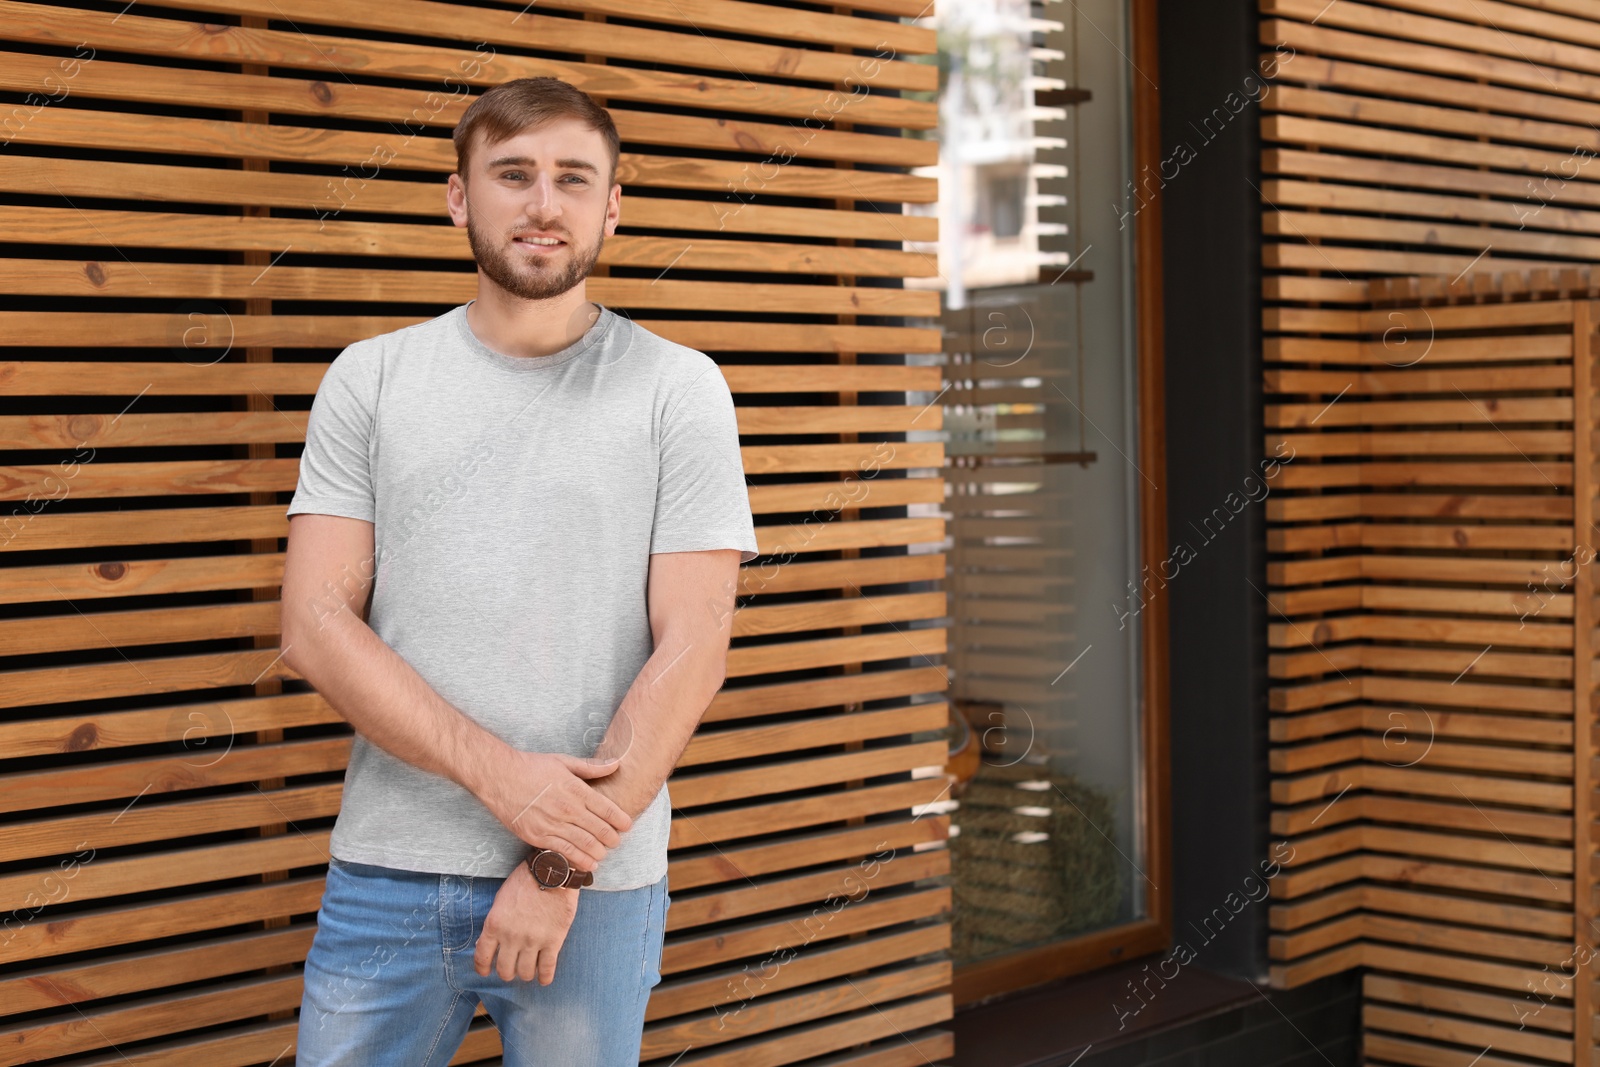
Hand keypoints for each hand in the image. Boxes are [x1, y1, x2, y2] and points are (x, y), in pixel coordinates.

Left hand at [474, 862, 579, 983]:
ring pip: (525, 972)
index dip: (482, 968)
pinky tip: (544, 979)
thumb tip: (489, 943)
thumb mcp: (501, 899)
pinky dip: (545, 978)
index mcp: (495, 925)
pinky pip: (547, 968)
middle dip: (506, 972)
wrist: (552, 871)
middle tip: (511, 968)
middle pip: (504, 969)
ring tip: (528, 970)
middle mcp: (511, 937)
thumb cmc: (525, 881)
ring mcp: (533, 941)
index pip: (482, 957)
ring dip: (525, 974)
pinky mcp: (553, 941)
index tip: (485, 972)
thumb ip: (495, 923)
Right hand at [478, 750, 632, 870]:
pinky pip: (564, 852)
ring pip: (584, 844)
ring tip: (604, 854)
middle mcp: (567, 809)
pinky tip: (589, 864)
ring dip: (599, 852)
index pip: (607, 809)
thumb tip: (616, 764)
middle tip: (616, 841)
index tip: (627, 825)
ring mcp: (552, 824)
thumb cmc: (531, 767)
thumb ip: (591, 767)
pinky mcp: (538, 836)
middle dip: (612, 838)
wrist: (499, 777)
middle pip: (599, 830)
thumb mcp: (563, 761)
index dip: (620, 820)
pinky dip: (579, 860)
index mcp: (575, 789)